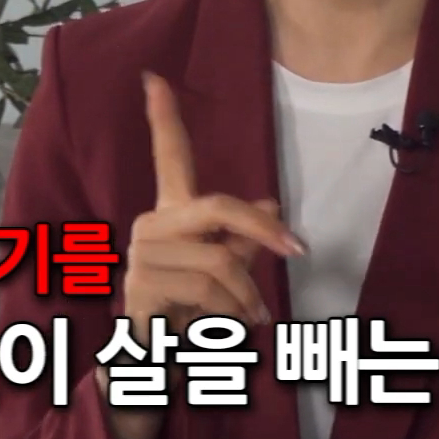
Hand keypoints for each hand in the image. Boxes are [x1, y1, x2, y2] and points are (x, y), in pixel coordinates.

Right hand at [121, 71, 304, 342]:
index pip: (168, 157)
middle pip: (218, 206)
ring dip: (247, 295)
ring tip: (251, 317)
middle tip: (298, 250)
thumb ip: (243, 240)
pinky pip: (207, 291)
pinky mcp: (141, 286)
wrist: (152, 362)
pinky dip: (232, 312)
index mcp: (172, 213)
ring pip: (220, 262)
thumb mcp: (224, 272)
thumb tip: (270, 203)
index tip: (154, 77)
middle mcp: (152, 224)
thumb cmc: (190, 311)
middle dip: (263, 229)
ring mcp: (142, 255)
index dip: (162, 117)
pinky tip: (232, 327)